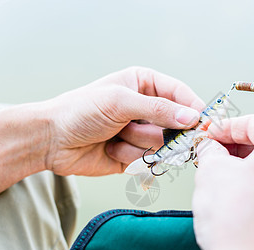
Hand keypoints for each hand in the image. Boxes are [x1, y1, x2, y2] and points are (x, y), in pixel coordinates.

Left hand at [43, 67, 204, 175]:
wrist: (52, 140)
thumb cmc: (81, 111)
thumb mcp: (120, 102)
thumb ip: (158, 110)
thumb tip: (192, 117)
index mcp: (144, 84)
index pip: (180, 93)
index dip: (193, 107)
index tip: (201, 123)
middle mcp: (146, 108)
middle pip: (176, 124)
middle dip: (156, 129)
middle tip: (134, 127)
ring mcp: (141, 132)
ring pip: (162, 145)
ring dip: (137, 143)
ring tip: (114, 135)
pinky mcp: (135, 154)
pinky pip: (148, 160)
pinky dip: (128, 156)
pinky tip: (110, 148)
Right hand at [192, 115, 253, 249]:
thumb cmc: (239, 223)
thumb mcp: (212, 171)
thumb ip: (211, 150)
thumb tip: (210, 147)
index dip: (225, 127)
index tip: (210, 134)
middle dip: (237, 149)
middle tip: (212, 154)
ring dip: (249, 170)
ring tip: (222, 178)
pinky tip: (239, 200)